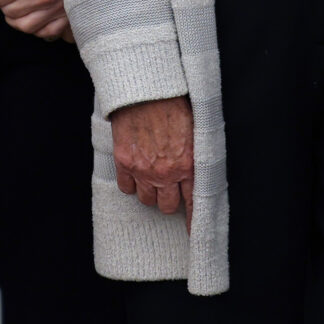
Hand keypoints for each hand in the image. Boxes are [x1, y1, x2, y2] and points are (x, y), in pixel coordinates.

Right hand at [111, 95, 193, 223]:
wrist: (146, 89)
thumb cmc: (173, 103)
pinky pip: (126, 187)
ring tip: (152, 178)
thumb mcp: (195, 128)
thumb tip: (198, 168)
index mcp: (188, 165)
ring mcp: (143, 170)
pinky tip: (135, 172)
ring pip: (147, 200)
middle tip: (169, 187)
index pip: (194, 202)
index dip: (193, 221)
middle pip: (168, 206)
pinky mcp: (124, 162)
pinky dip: (131, 183)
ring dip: (150, 192)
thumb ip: (196, 153)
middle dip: (170, 199)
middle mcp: (166, 173)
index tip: (194, 234)